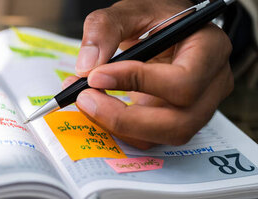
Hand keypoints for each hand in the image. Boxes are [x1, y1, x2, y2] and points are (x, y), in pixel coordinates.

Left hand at [63, 0, 233, 148]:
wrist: (160, 29)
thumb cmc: (153, 17)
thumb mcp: (128, 11)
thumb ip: (104, 29)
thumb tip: (87, 67)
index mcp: (210, 49)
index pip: (183, 81)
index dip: (138, 82)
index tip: (96, 76)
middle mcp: (211, 84)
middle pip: (178, 123)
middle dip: (124, 118)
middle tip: (85, 98)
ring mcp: (197, 107)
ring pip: (162, 137)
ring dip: (117, 126)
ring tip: (86, 99)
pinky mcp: (175, 120)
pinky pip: (148, 137)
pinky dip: (117, 128)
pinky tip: (96, 106)